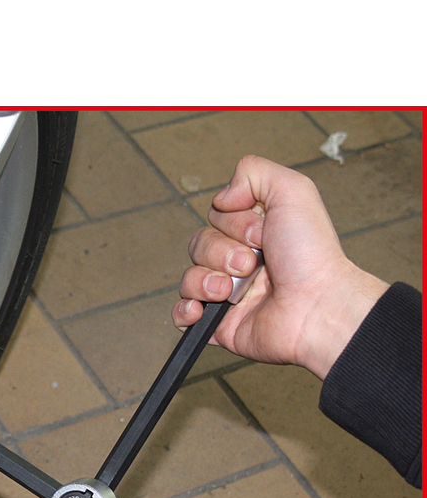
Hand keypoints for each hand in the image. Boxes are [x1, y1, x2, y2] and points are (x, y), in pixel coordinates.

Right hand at [174, 155, 387, 379]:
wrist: (316, 309)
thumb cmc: (312, 257)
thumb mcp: (294, 192)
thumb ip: (255, 173)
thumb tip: (222, 196)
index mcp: (256, 234)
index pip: (217, 217)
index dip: (234, 223)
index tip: (262, 234)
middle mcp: (241, 262)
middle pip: (199, 244)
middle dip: (221, 252)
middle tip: (253, 264)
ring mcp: (227, 295)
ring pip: (189, 278)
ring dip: (207, 281)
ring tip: (232, 292)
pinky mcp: (218, 325)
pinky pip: (181, 314)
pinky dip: (185, 310)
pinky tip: (201, 309)